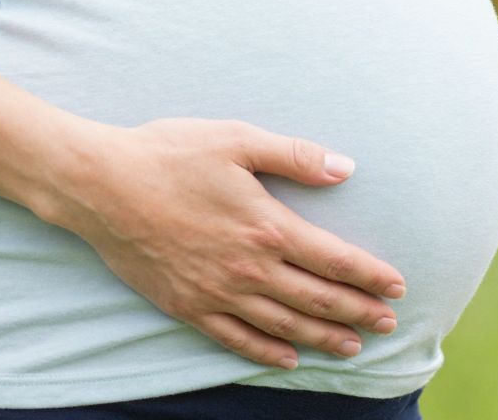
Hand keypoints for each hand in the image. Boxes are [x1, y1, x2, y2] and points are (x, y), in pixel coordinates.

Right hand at [47, 116, 406, 369]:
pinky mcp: (187, 306)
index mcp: (267, 225)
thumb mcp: (238, 139)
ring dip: (323, 337)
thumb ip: (295, 156)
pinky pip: (236, 339)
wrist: (100, 186)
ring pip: (283, 325)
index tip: (397, 286)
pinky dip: (267, 352)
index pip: (333, 259)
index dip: (369, 275)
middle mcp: (247, 267)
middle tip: (389, 323)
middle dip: (357, 312)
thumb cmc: (170, 153)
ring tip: (352, 345)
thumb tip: (346, 168)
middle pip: (316, 298)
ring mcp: (216, 293)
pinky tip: (289, 358)